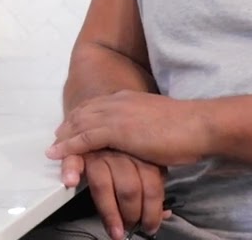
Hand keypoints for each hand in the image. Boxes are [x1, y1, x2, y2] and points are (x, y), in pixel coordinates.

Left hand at [47, 90, 211, 167]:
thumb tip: (143, 138)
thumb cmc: (187, 128)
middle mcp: (119, 102)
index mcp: (129, 98)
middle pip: (83, 112)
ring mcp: (116, 114)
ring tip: (53, 150)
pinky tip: (57, 154)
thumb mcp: (159, 123)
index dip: (81, 117)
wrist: (198, 125)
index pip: (97, 105)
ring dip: (64, 138)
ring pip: (80, 124)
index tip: (72, 127)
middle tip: (56, 140)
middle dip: (68, 126)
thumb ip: (145, 127)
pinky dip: (68, 146)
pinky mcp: (116, 130)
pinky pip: (84, 138)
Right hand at [62, 150, 168, 239]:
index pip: (151, 187)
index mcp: (143, 154)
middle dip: (131, 214)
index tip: (150, 227)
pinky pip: (75, 159)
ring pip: (103, 184)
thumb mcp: (154, 160)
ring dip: (109, 211)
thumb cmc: (140, 142)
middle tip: (130, 232)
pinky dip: (71, 169)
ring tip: (114, 231)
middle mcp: (122, 152)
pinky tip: (71, 181)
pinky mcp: (81, 149)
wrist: (123, 112)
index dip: (152, 211)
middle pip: (129, 189)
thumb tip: (165, 213)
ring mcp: (100, 150)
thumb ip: (155, 183)